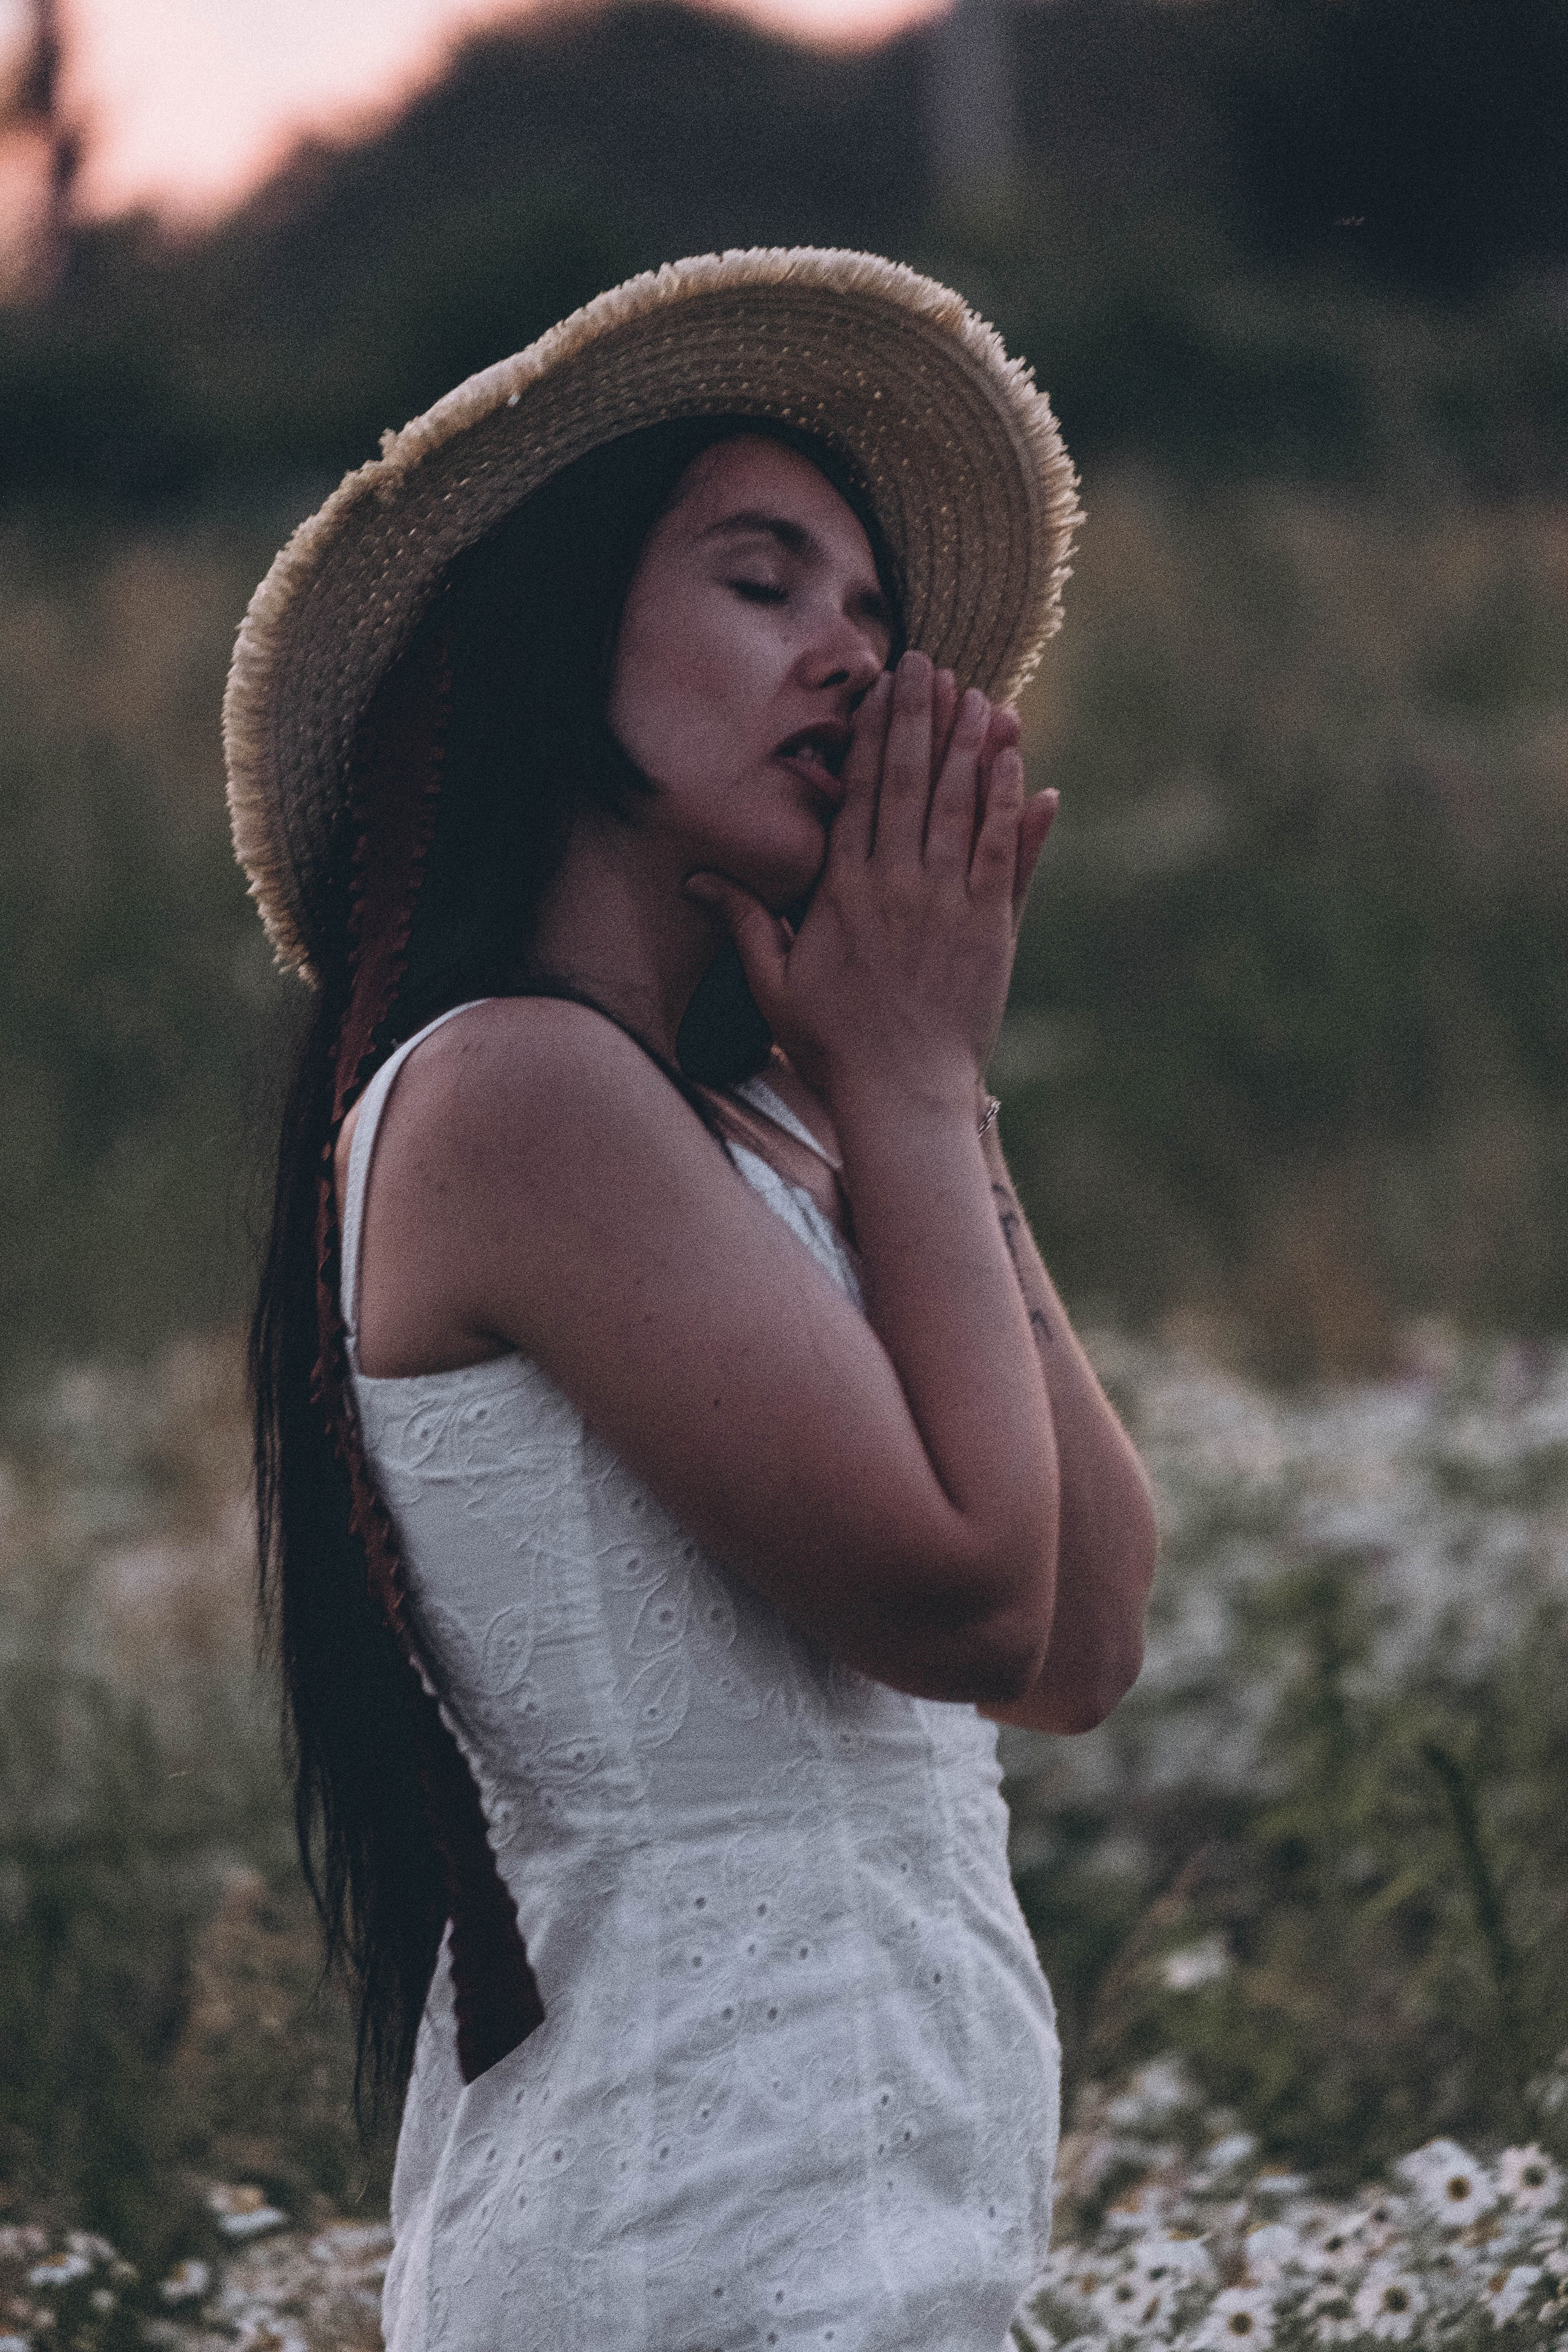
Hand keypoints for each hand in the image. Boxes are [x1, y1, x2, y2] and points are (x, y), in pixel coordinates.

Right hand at [685, 651, 1055, 1102]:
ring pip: (962, 807)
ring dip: (971, 747)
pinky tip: (1020, 766)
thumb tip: (694, 881)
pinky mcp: (990, 927)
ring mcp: (948, 903)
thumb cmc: (833, 1044)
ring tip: (979, 695)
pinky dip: (1013, 808)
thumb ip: (744, 921)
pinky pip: (1006, 855)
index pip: (860, 793)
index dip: (875, 734)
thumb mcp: (772, 984)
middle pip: (910, 783)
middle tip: (931, 663)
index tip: (884, 687)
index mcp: (843, 891)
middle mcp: (897, 885)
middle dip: (920, 717)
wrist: (901, 1093)